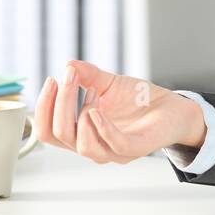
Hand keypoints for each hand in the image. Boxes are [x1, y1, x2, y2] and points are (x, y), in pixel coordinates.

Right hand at [32, 60, 206, 164]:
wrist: (172, 106)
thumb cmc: (138, 99)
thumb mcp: (109, 83)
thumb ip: (88, 76)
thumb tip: (68, 64)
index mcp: (82, 133)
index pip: (47, 131)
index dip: (43, 108)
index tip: (52, 79)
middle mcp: (94, 145)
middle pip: (59, 135)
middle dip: (58, 104)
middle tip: (66, 78)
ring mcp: (114, 150)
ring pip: (83, 146)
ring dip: (80, 116)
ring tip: (92, 92)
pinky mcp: (137, 148)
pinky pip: (115, 145)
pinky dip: (103, 128)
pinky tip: (97, 109)